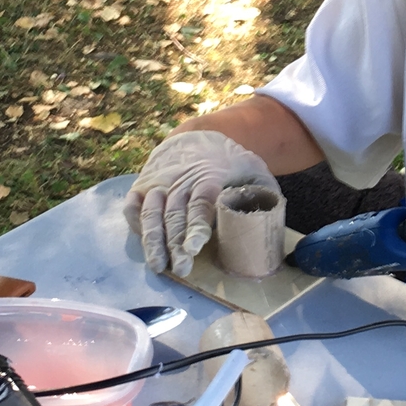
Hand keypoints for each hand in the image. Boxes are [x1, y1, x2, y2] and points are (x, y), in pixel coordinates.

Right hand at [126, 130, 279, 277]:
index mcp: (208, 177)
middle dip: (175, 244)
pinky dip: (137, 226)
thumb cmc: (229, 163)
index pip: (200, 204)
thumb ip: (264, 192)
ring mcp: (158, 182)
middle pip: (174, 215)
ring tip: (158, 265)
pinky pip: (133, 207)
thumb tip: (272, 219)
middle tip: (181, 268)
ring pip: (151, 213)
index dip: (196, 227)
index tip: (194, 248)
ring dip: (153, 241)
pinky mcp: (142, 185)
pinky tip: (144, 244)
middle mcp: (179, 180)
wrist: (196, 137)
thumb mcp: (254, 170)